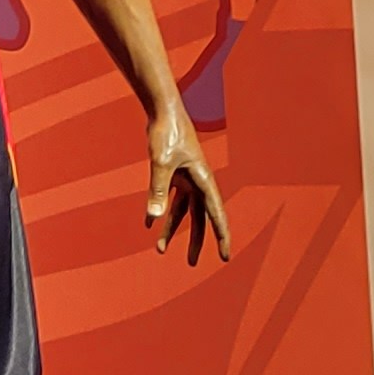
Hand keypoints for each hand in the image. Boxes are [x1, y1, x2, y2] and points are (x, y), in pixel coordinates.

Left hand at [146, 107, 230, 265]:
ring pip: (181, 211)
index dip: (221, 236)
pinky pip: (167, 198)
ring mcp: (186, 178)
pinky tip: (148, 225)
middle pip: (199, 218)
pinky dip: (157, 212)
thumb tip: (152, 218)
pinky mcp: (173, 173)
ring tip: (160, 251)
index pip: (216, 215)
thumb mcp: (160, 164)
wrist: (162, 111)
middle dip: (195, 241)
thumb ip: (157, 191)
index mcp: (203, 180)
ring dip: (170, 230)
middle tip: (193, 264)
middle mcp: (198, 182)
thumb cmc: (166, 133)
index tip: (225, 255)